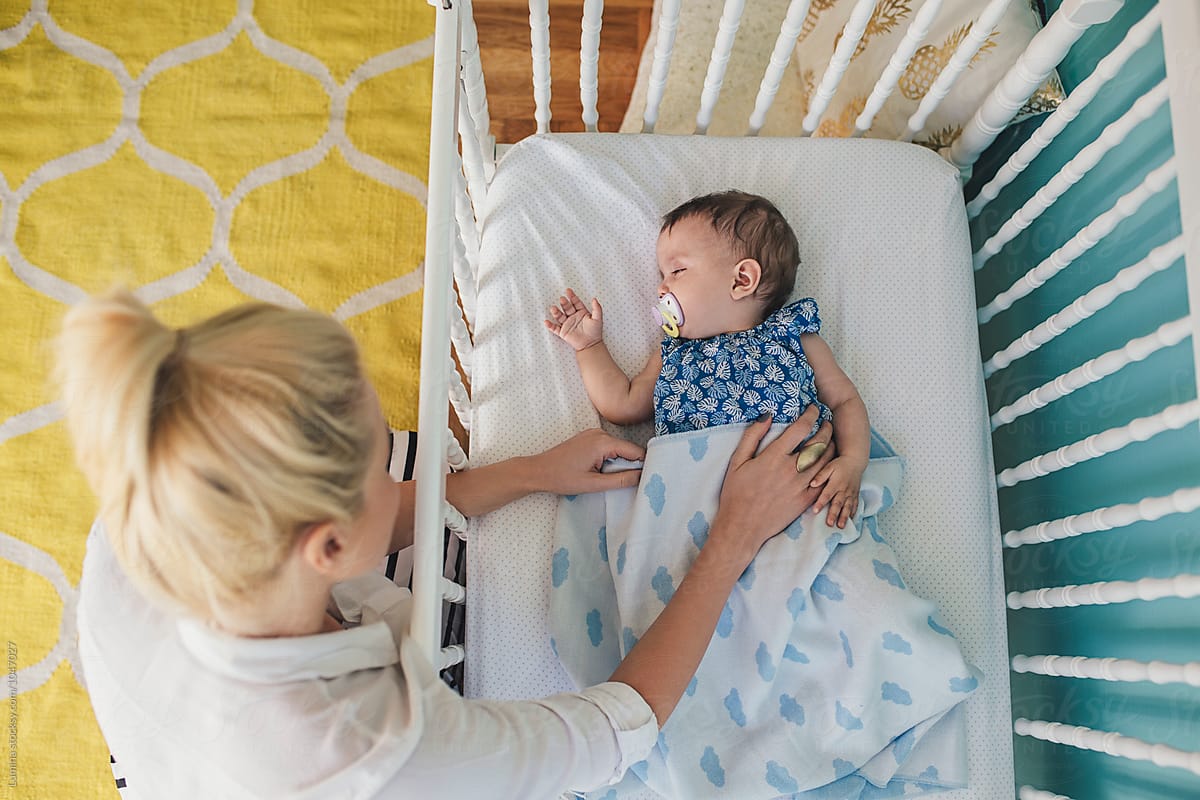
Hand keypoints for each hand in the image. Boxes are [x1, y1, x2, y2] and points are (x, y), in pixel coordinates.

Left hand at [529, 429, 644, 493]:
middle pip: (627, 449)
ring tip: (611, 480)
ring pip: (618, 449)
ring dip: (619, 464)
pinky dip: (610, 460)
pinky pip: (608, 448)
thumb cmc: (562, 478)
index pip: (635, 451)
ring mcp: (594, 434)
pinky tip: (602, 472)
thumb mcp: (594, 484)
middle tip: (630, 484)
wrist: (538, 471)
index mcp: (603, 442)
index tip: (648, 479)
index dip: (644, 465)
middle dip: (631, 466)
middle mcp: (600, 433)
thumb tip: (642, 477)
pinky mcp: (589, 438)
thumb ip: (621, 480)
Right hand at [544, 288, 603, 350]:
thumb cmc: (595, 332)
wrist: (591, 345)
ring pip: (560, 316)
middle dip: (564, 303)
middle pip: (567, 308)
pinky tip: (546, 322)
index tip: (568, 291)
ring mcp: (567, 324)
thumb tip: (594, 299)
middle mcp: (573, 317)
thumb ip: (597, 309)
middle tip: (562, 299)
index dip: (572, 297)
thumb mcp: (598, 319)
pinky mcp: (563, 332)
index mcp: (581, 312)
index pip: (576, 302)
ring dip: (556, 312)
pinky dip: (550, 326)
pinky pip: (555, 328)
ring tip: (553, 308)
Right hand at [710, 406, 835, 561]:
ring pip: (826, 461)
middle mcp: (792, 470)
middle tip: (826, 422)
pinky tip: (828, 463)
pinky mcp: (807, 500)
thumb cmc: (736, 493)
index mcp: (775, 457)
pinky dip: (830, 469)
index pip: (801, 428)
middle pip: (819, 443)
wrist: (743, 526)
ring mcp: (802, 486)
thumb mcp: (737, 461)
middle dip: (826, 428)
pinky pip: (825, 480)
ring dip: (831, 446)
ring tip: (830, 439)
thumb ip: (752, 436)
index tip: (813, 408)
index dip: (811, 415)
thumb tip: (767, 416)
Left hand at [810, 456, 865, 528]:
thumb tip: (812, 484)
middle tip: (829, 524)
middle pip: (838, 504)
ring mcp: (851, 493)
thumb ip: (821, 475)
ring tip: (840, 526)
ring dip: (844, 517)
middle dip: (833, 514)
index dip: (820, 503)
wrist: (855, 461)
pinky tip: (850, 520)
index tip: (815, 511)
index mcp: (835, 483)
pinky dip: (852, 513)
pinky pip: (855, 505)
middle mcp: (844, 490)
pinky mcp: (855, 494)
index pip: (826, 494)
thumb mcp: (829, 466)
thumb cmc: (839, 464)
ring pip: (847, 507)